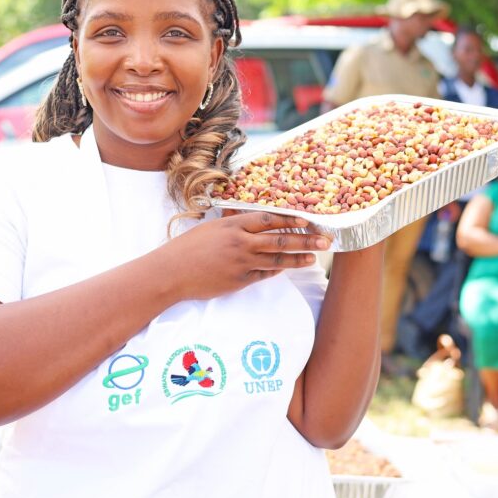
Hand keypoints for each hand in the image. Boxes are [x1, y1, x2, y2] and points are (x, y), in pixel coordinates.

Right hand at [159, 211, 329, 300]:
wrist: (172, 273)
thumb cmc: (187, 248)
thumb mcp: (211, 228)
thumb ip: (232, 224)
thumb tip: (247, 217)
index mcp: (234, 225)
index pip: (270, 219)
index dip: (291, 219)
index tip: (308, 220)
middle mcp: (241, 242)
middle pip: (281, 239)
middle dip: (306, 240)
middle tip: (325, 240)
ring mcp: (242, 263)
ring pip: (277, 259)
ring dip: (298, 258)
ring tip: (313, 258)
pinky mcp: (240, 280)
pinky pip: (265, 274)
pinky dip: (278, 269)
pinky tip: (288, 266)